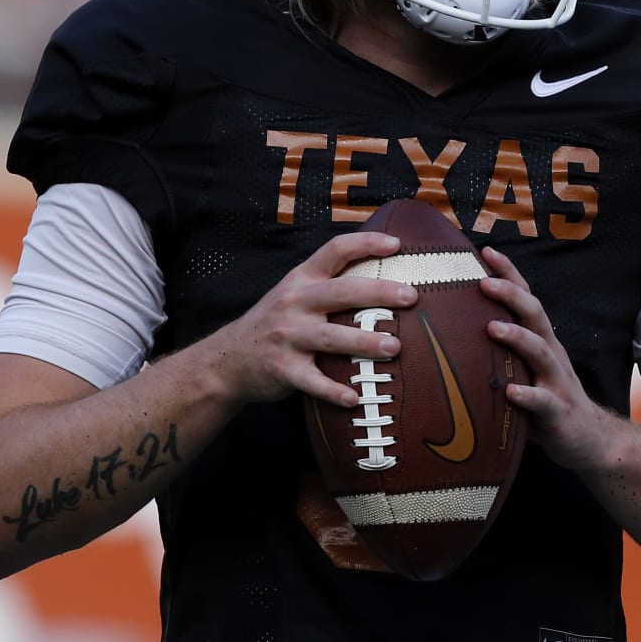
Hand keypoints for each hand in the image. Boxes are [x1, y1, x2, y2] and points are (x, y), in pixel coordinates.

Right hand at [207, 231, 416, 407]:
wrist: (229, 358)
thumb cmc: (276, 322)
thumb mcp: (294, 293)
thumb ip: (328, 284)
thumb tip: (382, 277)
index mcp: (301, 280)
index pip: (334, 251)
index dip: (365, 243)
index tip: (395, 244)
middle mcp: (295, 303)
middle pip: (341, 292)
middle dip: (378, 293)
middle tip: (411, 296)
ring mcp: (288, 336)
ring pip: (331, 337)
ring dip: (364, 342)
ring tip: (394, 347)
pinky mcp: (283, 369)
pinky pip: (312, 381)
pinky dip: (333, 390)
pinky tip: (355, 398)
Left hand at [479, 246, 620, 471]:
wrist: (590, 440)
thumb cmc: (546, 401)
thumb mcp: (523, 371)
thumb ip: (497, 354)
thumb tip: (448, 337)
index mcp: (540, 341)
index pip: (525, 298)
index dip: (509, 273)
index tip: (485, 251)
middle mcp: (550, 354)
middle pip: (534, 314)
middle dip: (510, 294)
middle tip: (483, 281)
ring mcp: (556, 381)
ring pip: (539, 351)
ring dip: (517, 337)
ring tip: (492, 328)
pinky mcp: (558, 412)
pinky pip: (542, 401)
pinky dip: (526, 395)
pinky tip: (510, 392)